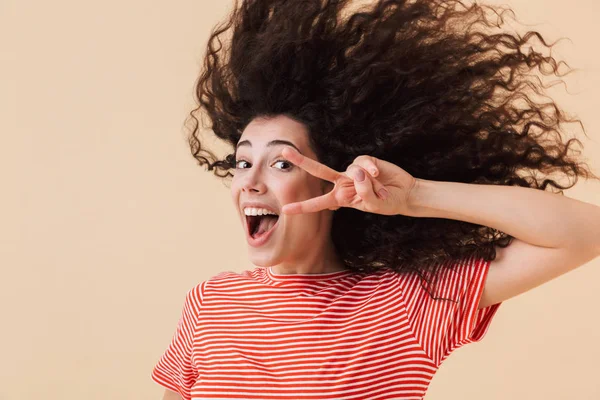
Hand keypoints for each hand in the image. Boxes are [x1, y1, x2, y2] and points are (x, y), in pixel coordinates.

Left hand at [280, 147, 417, 215]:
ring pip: (353, 172)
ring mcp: (353, 171)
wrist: (404, 194)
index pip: (318, 202)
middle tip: (284, 152)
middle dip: (302, 161)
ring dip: (370, 185)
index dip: (302, 206)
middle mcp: (343, 182)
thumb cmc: (386, 203)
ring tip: (382, 192)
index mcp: (340, 198)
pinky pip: (363, 163)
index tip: (285, 210)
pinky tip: (380, 175)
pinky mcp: (365, 161)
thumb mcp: (373, 204)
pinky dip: (372, 171)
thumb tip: (356, 171)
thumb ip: (363, 191)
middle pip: (319, 171)